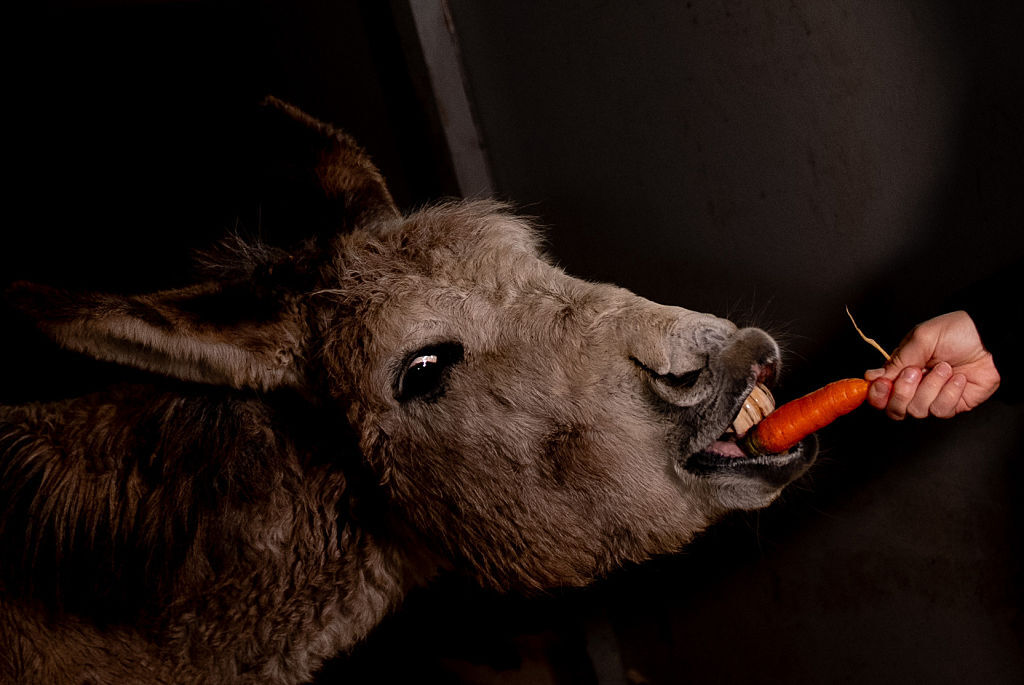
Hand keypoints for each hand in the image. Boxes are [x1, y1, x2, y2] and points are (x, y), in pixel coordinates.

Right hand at [864, 310, 1000, 419]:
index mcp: (900, 370)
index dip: (876, 393)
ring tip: (946, 368)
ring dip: (932, 387)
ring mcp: (932, 398)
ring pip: (918, 410)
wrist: (990, 339)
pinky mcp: (951, 406)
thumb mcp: (921, 339)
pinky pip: (941, 410)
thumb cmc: (957, 332)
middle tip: (916, 371)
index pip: (878, 393)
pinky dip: (950, 393)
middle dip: (903, 392)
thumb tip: (871, 377)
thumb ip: (896, 360)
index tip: (882, 383)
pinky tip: (958, 378)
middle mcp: (914, 387)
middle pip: (894, 409)